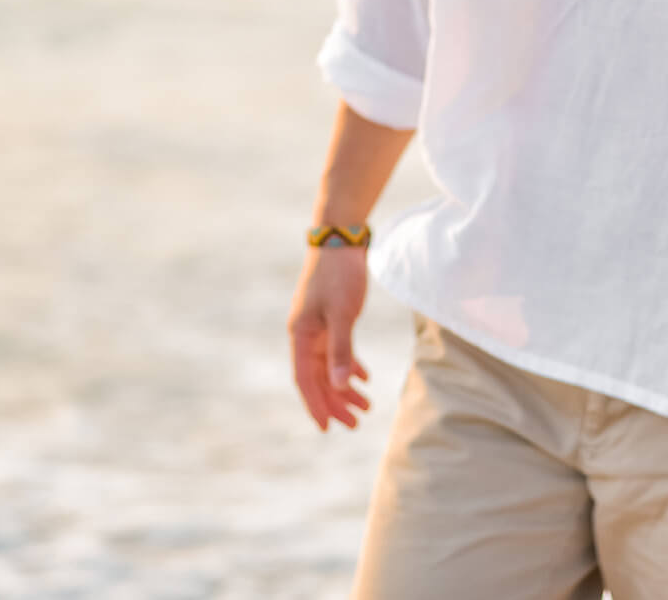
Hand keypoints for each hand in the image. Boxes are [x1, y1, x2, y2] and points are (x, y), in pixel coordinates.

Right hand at [286, 245, 371, 430]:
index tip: (328, 429)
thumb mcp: (343, 314)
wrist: (341, 239)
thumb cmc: (340, 275)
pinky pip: (336, 351)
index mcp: (301, 335)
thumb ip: (342, 350)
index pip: (305, 380)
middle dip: (335, 402)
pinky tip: (364, 378)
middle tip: (355, 424)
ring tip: (366, 406)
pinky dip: (349, 366)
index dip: (316, 405)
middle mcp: (305, 334)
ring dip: (345, 387)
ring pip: (329, 366)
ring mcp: (316, 326)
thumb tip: (341, 386)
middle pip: (318, 377)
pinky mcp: (330, 318)